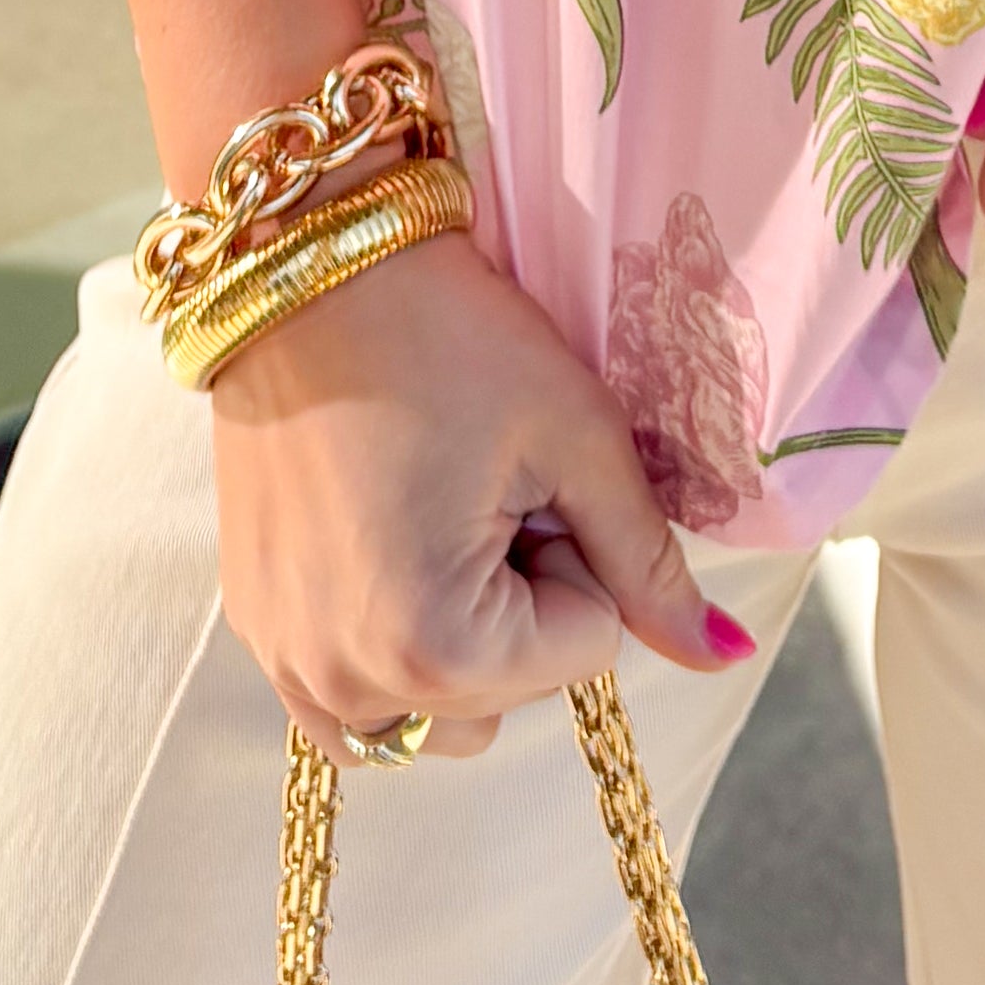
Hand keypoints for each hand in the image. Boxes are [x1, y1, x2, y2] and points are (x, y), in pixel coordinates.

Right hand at [209, 225, 758, 759]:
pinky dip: (391, 662)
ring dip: (460, 639)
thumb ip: (650, 563)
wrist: (304, 270)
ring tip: (432, 515)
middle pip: (515, 691)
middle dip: (523, 599)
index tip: (525, 474)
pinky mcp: (257, 634)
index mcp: (433, 645)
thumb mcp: (576, 437)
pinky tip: (387, 557)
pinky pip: (354, 711)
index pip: (590, 647)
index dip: (578, 552)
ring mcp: (291, 664)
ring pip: (442, 714)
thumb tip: (728, 654)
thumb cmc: (447, 336)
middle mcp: (350, 682)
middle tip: (479, 486)